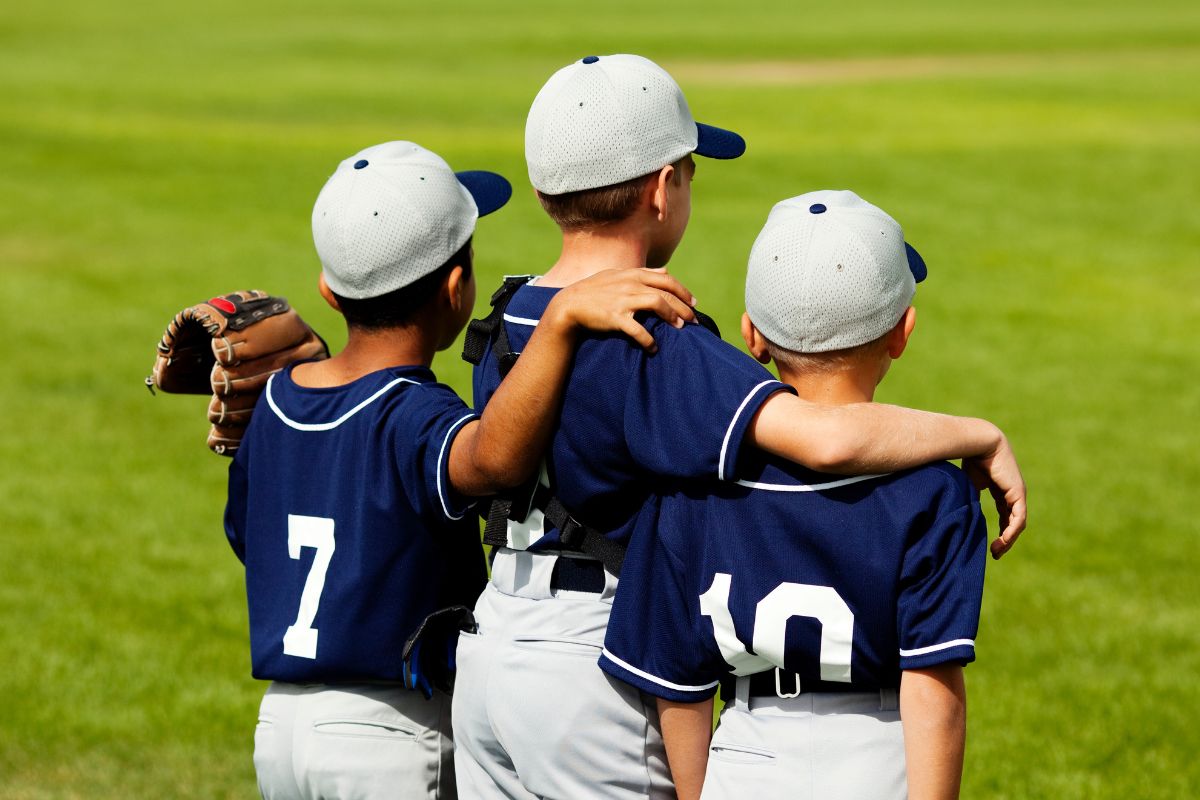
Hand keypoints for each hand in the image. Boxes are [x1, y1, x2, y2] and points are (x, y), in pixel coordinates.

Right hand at [545, 268, 696, 352]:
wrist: (568, 305)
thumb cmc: (594, 291)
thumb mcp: (617, 275)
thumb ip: (642, 273)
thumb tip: (665, 270)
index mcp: (633, 274)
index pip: (666, 279)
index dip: (683, 291)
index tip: (693, 302)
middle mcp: (630, 284)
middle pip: (666, 293)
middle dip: (684, 307)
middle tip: (694, 320)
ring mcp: (623, 300)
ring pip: (657, 304)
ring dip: (672, 317)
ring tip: (680, 328)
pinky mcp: (615, 317)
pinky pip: (637, 329)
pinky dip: (648, 339)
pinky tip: (653, 347)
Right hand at [963, 432, 1026, 558]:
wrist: (979, 441)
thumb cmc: (970, 457)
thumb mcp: (968, 483)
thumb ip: (968, 498)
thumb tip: (956, 513)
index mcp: (1001, 489)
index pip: (1005, 514)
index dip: (999, 529)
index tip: (991, 544)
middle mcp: (1012, 492)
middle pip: (1012, 521)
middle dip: (1004, 539)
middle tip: (995, 553)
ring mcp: (1017, 493)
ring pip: (1017, 523)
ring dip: (1008, 539)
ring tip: (997, 551)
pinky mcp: (1018, 493)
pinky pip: (1018, 518)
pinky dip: (1010, 531)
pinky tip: (1003, 541)